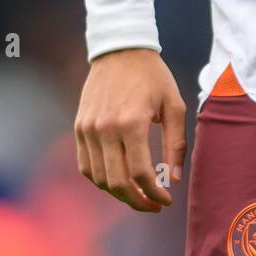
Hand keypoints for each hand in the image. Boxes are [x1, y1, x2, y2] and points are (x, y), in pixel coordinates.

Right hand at [75, 48, 186, 211]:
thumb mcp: (174, 104)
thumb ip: (176, 143)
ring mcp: (88, 129)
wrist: (120, 49)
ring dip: (119, 194)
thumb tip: (174, 178)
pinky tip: (119, 180)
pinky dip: (101, 180)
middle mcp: (105, 129)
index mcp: (132, 122)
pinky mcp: (79, 128)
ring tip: (138, 195)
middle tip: (154, 205)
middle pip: (117, 183)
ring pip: (99, 179)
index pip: (140, 173)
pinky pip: (86, 166)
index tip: (166, 200)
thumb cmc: (153, 76)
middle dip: (138, 202)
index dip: (154, 193)